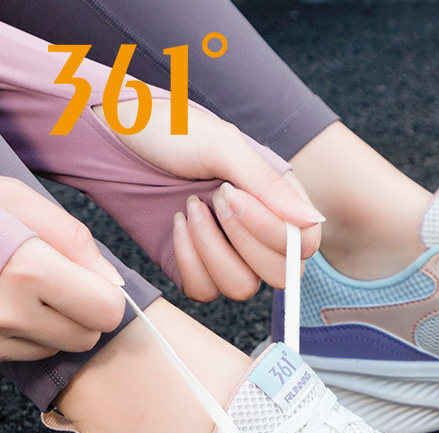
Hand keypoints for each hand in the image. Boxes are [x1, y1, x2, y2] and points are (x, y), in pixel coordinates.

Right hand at [0, 178, 124, 360]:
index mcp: (26, 269)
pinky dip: (28, 334)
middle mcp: (8, 311)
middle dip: (83, 312)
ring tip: (22, 289)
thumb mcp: (13, 199)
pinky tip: (6, 305)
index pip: (107, 309)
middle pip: (88, 336)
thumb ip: (71, 237)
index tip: (85, 277)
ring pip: (60, 347)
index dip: (103, 292)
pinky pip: (30, 354)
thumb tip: (113, 282)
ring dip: (54, 324)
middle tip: (57, 284)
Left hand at [97, 100, 323, 301]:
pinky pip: (206, 291)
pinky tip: (176, 225)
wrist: (120, 138)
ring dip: (211, 250)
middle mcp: (262, 236)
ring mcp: (231, 256)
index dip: (273, 233)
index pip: (304, 245)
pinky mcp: (198, 269)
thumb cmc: (174, 131)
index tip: (232, 196)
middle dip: (241, 241)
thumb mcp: (224, 146)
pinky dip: (188, 261)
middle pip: (280, 275)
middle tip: (212, 200)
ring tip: (189, 209)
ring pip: (243, 288)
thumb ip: (269, 185)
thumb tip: (313, 221)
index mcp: (280, 204)